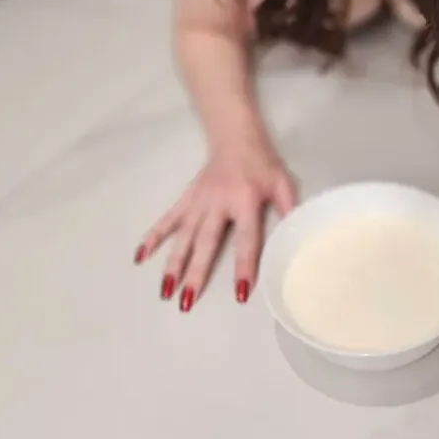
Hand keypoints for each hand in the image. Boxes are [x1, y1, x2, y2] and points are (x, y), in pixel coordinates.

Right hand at [133, 139, 296, 311]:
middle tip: (186, 302)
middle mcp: (218, 202)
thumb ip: (289, 207)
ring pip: (183, 236)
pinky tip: (140, 256)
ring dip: (172, 264)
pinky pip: (167, 219)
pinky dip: (153, 237)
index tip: (240, 293)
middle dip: (196, 272)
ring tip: (165, 291)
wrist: (235, 136)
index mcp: (244, 200)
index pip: (246, 238)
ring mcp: (198, 201)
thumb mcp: (282, 182)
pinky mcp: (186, 198)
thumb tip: (298, 235)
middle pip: (205, 242)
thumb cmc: (261, 163)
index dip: (244, 265)